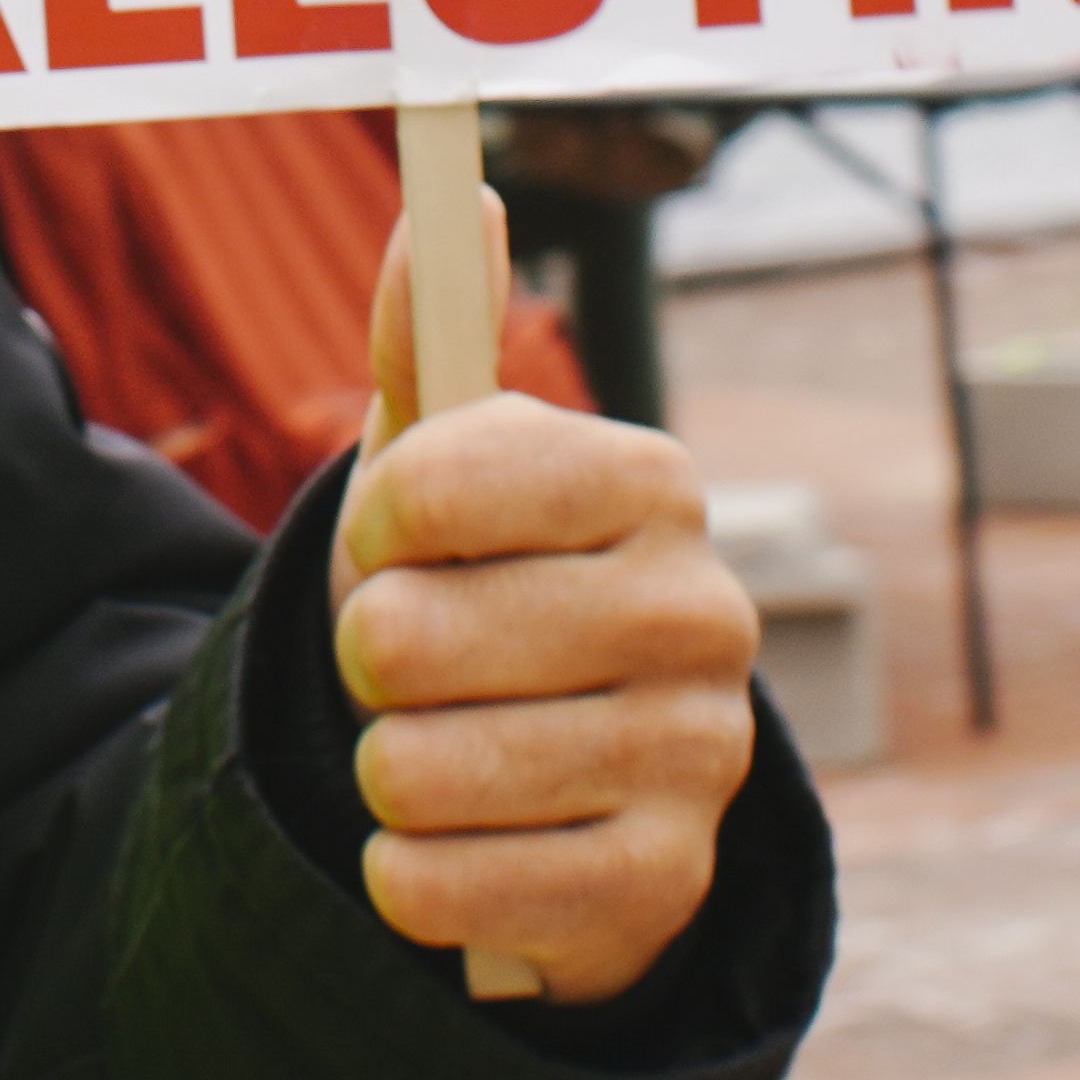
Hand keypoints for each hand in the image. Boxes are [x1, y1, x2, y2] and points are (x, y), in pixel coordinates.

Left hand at [332, 181, 758, 1006]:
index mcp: (652, 484)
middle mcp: (705, 614)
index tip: (391, 536)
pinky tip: (460, 848)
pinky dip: (410, 878)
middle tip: (420, 668)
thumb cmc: (481, 594)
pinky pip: (444, 887)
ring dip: (386, 773)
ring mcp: (698, 758)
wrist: (550, 795)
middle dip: (374, 663)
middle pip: (408, 638)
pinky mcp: (662, 889)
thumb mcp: (438, 464)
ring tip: (442, 757)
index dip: (377, 518)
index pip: (440, 477)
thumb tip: (454, 189)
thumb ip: (426, 330)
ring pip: (415, 771)